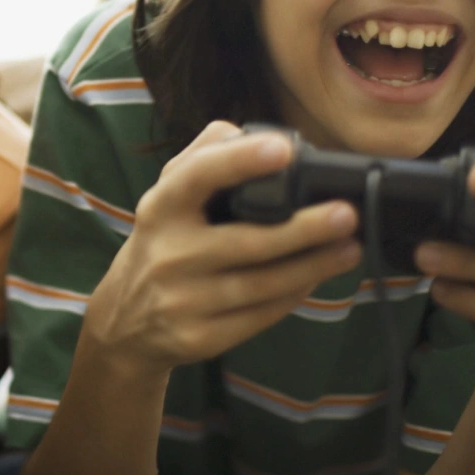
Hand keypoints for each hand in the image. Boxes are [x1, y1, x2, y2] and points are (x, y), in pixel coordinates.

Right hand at [85, 122, 362, 376]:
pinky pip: (260, 315)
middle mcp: (169, 254)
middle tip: (345, 214)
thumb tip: (259, 135)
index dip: (240, 160)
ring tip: (350, 248)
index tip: (284, 149)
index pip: (198, 177)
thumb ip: (205, 157)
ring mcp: (184, 301)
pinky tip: (317, 278)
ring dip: (313, 266)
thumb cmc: (162, 242)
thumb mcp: (166, 195)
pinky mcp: (201, 338)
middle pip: (246, 242)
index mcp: (161, 208)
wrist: (125, 321)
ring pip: (262, 284)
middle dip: (301, 229)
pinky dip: (294, 296)